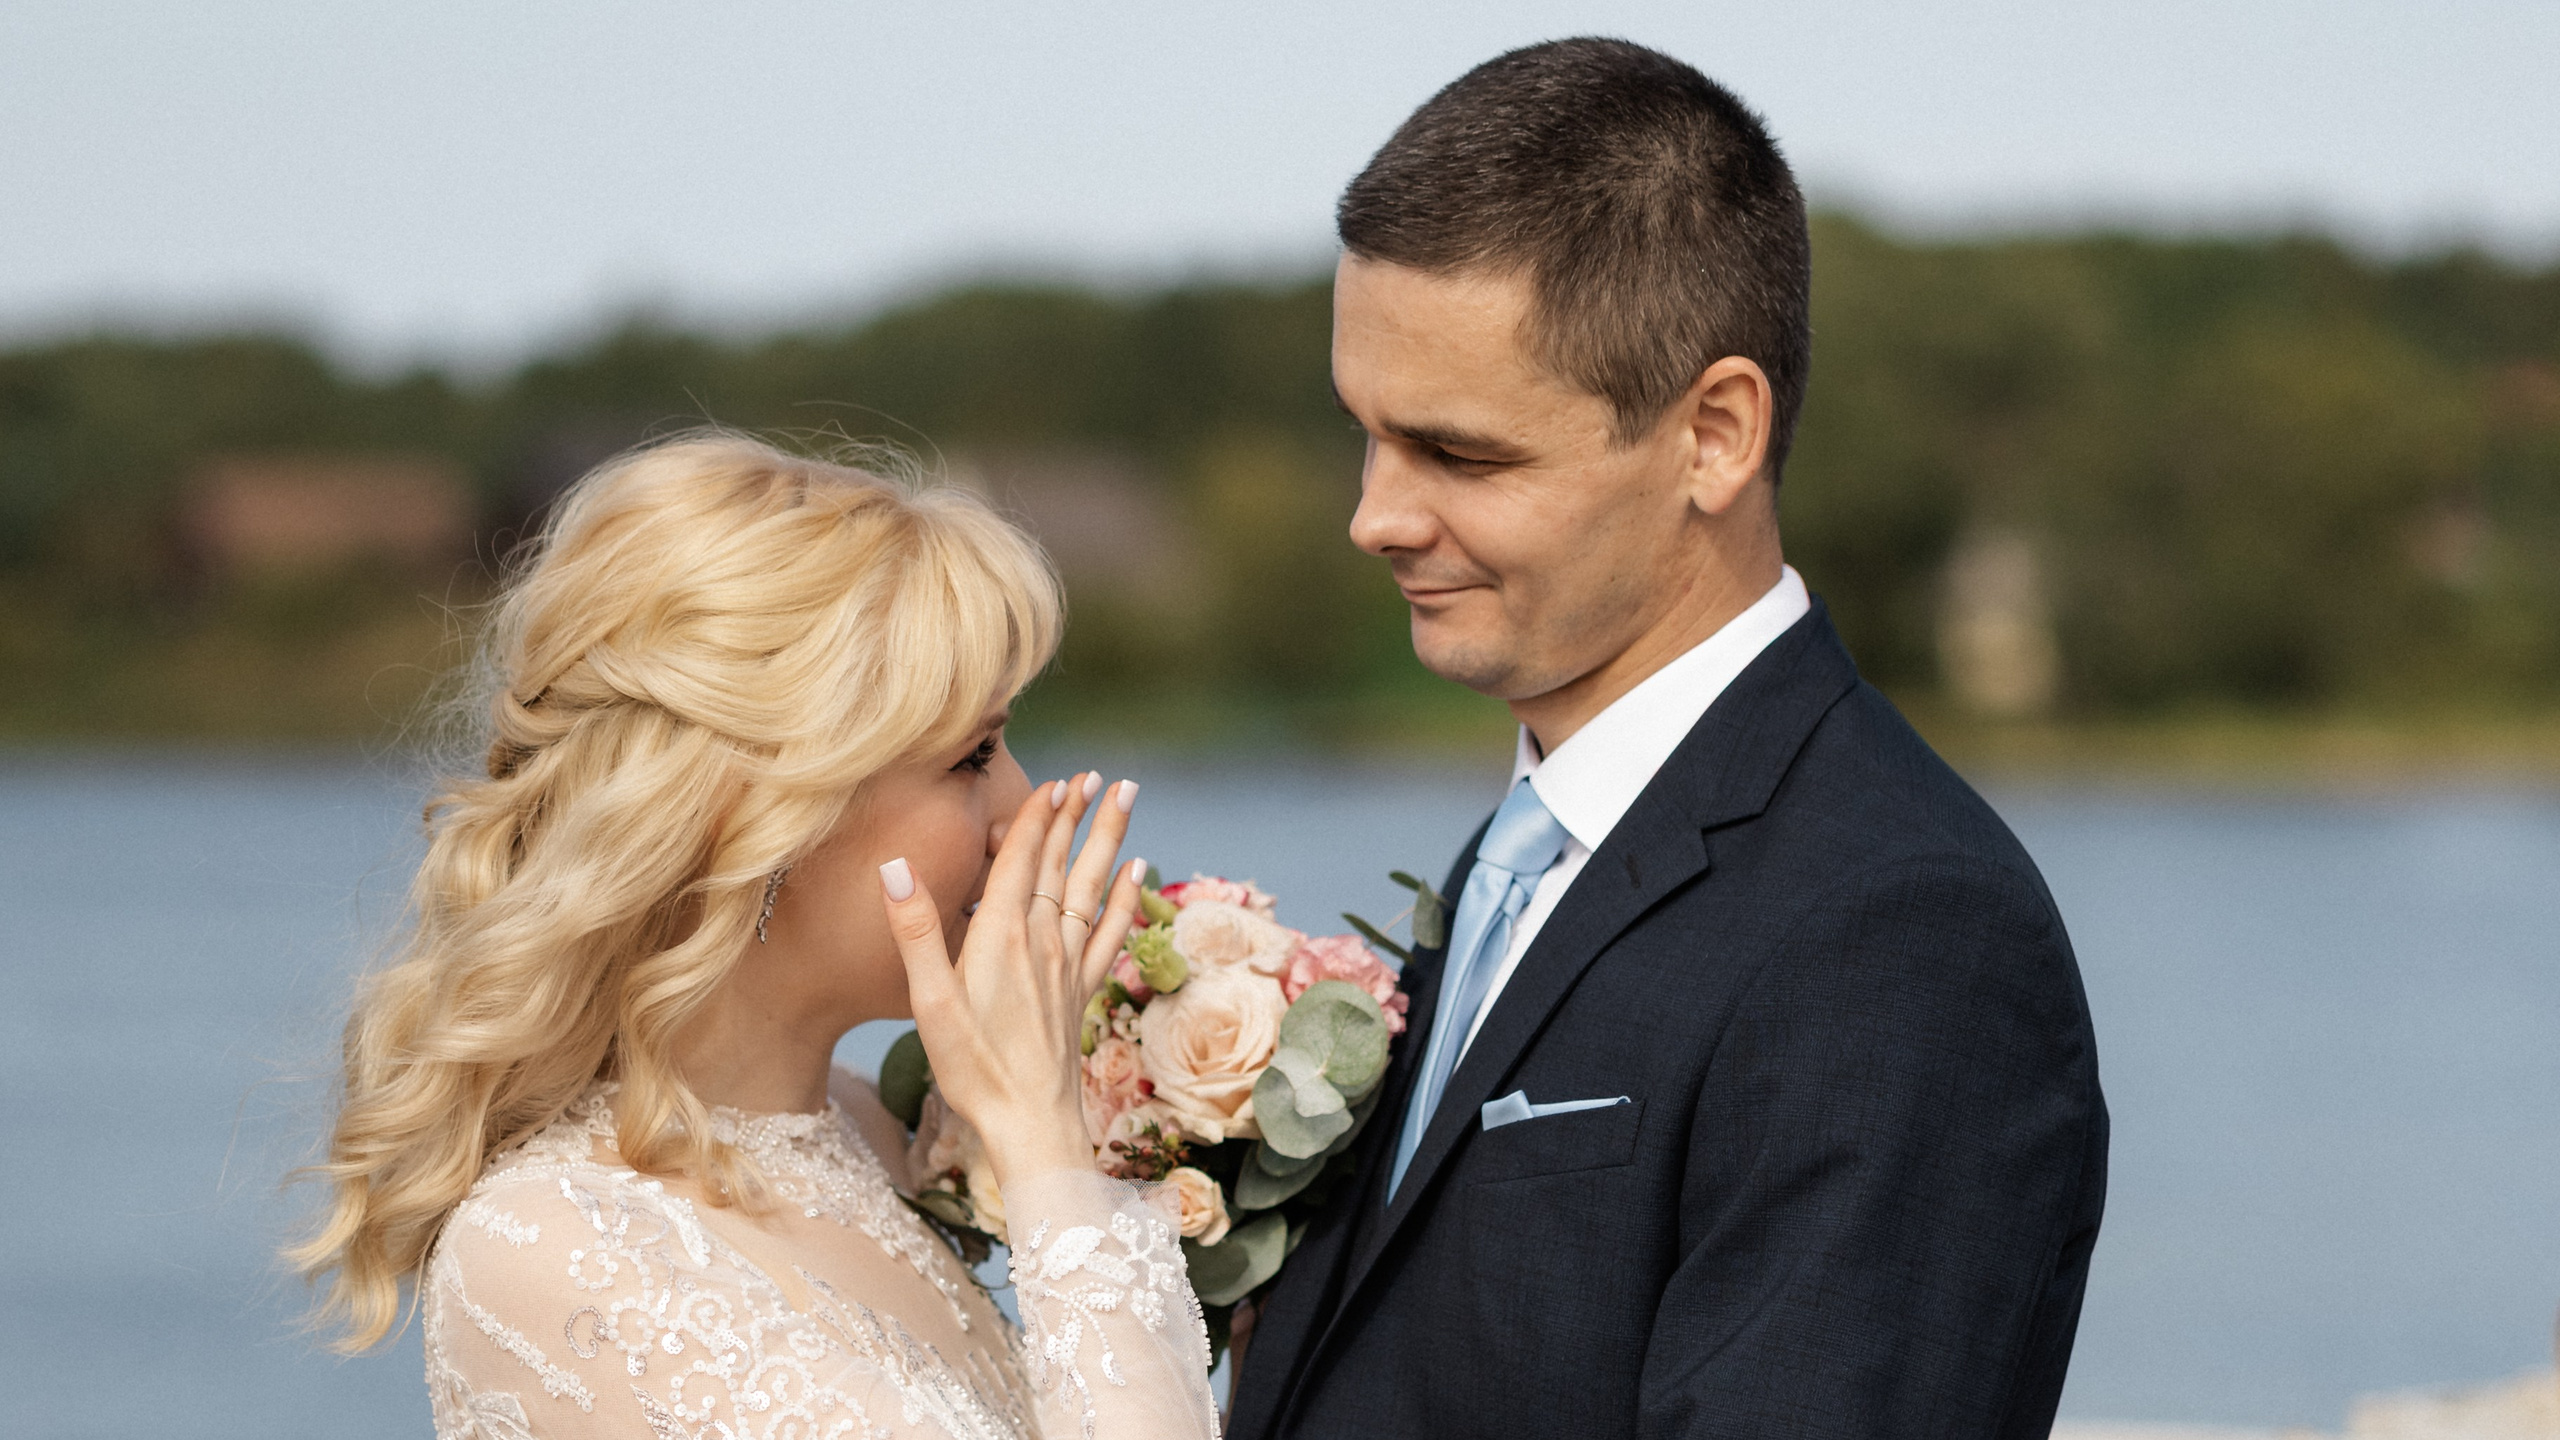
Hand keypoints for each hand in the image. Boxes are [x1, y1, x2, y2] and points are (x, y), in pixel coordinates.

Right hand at [880, 771, 1144, 1187]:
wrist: (1030, 1123)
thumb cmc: (973, 1069)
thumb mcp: (929, 1003)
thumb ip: (915, 931)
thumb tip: (894, 867)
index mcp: (1001, 937)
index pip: (1022, 861)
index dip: (1037, 818)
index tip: (1055, 780)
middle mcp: (1041, 942)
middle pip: (1061, 864)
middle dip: (1077, 816)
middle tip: (1097, 775)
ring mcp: (1068, 966)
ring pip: (1091, 887)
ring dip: (1108, 840)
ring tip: (1126, 798)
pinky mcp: (1081, 991)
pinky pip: (1109, 932)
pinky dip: (1125, 897)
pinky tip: (1139, 872)